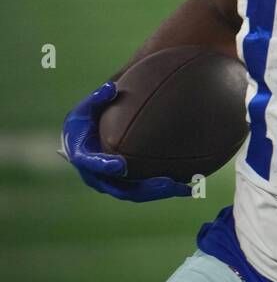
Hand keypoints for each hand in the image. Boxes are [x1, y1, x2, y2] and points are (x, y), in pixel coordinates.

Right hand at [62, 82, 191, 201]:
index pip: (91, 163)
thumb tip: (111, 87)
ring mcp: (112, 184)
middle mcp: (96, 176)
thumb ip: (98, 99)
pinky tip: (188, 188)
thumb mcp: (87, 108)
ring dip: (160, 193)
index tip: (120, 165)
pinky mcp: (126, 186)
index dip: (104, 166)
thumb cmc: (86, 120)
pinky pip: (145, 191)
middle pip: (119, 188)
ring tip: (183, 188)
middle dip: (144, 188)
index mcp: (82, 156)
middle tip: (166, 182)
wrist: (85, 138)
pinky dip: (165, 190)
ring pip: (136, 194)